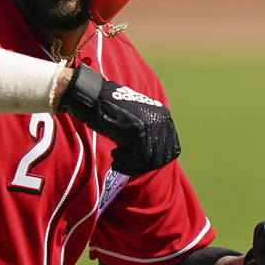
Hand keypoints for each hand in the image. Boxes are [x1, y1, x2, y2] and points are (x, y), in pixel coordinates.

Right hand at [58, 63, 179, 175]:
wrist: (92, 98)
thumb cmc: (108, 113)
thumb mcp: (134, 125)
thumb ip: (147, 137)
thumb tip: (151, 161)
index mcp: (164, 117)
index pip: (172, 151)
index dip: (154, 161)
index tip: (136, 162)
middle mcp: (162, 120)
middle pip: (162, 158)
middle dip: (142, 167)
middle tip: (124, 163)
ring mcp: (152, 124)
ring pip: (152, 161)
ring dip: (133, 166)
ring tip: (118, 159)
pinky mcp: (139, 129)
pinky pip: (139, 158)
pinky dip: (126, 162)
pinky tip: (115, 154)